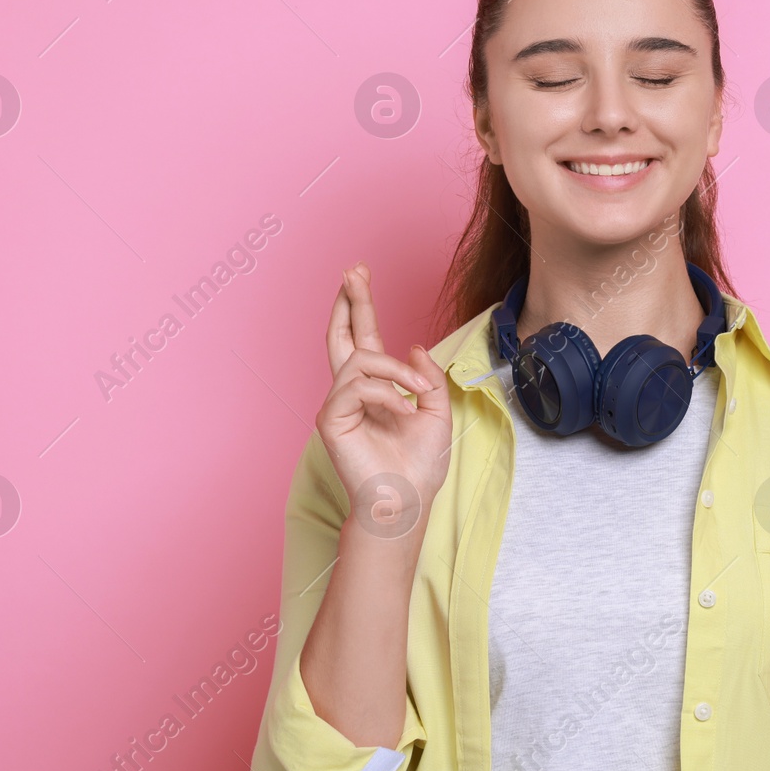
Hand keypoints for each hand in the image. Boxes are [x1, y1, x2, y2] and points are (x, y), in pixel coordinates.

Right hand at [317, 262, 452, 540]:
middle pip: (342, 335)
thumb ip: (428, 377)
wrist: (409, 499)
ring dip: (398, 370)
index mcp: (375, 388)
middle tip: (353, 270)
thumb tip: (414, 346)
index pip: (362, 338)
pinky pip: (359, 387)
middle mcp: (351, 392)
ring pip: (361, 359)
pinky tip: (402, 410)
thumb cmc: (421, 464)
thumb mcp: (438, 412)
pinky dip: (387, 394)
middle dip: (349, 300)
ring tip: (420, 392)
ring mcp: (338, 405)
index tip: (358, 274)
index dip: (359, 305)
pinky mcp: (331, 420)